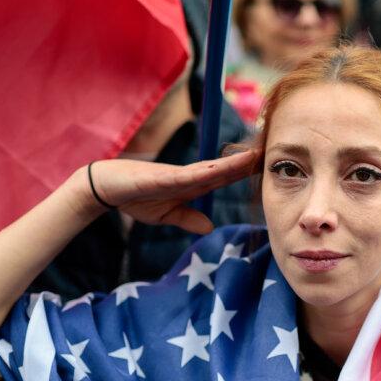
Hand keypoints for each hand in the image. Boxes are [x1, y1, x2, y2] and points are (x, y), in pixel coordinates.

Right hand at [83, 150, 258, 232]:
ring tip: (253, 156)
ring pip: (209, 169)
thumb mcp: (166, 214)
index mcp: (192, 184)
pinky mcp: (160, 178)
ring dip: (231, 163)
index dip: (246, 173)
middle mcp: (188, 176)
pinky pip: (185, 176)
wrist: (106, 187)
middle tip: (274, 153)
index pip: (225, 178)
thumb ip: (188, 218)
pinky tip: (217, 171)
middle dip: (247, 163)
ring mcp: (175, 175)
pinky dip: (201, 173)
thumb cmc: (136, 197)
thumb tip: (209, 227)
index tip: (268, 167)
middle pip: (224, 169)